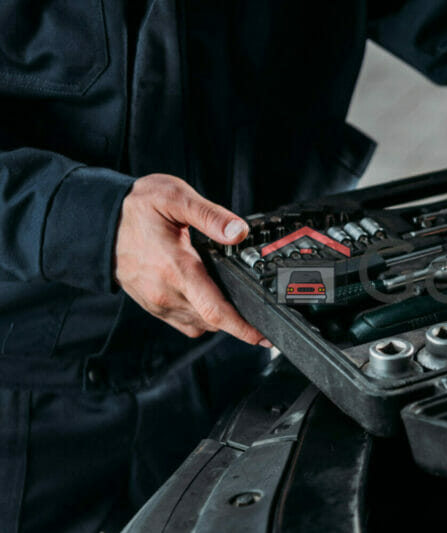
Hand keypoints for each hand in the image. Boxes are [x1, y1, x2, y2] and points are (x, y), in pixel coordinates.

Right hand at [114, 174, 269, 346]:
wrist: (96, 222)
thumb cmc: (134, 208)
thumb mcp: (174, 197)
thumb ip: (209, 215)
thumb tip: (239, 231)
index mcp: (176, 268)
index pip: (215, 311)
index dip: (243, 327)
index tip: (263, 336)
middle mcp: (166, 292)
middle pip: (212, 321)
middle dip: (239, 322)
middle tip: (260, 315)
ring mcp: (157, 302)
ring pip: (199, 325)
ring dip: (220, 320)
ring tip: (238, 306)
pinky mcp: (152, 305)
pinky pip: (184, 323)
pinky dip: (202, 318)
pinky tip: (210, 302)